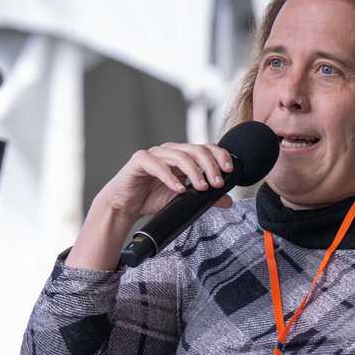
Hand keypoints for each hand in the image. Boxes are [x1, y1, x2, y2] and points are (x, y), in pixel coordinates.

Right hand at [94, 142, 235, 220]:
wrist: (125, 206)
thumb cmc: (151, 198)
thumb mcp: (184, 200)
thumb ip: (204, 198)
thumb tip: (228, 200)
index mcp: (182, 156)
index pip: (205, 148)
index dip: (219, 155)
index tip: (229, 170)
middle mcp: (170, 151)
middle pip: (195, 150)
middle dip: (210, 166)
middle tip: (217, 183)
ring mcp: (154, 154)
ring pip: (179, 155)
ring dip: (194, 172)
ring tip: (201, 188)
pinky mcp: (140, 161)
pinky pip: (157, 165)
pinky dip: (170, 178)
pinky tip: (179, 189)